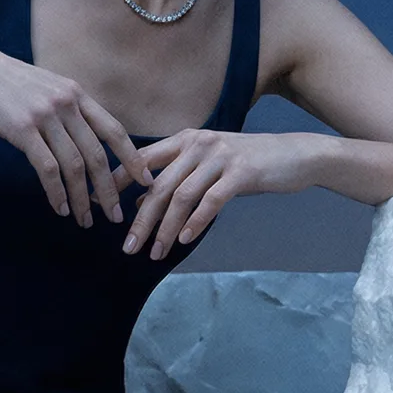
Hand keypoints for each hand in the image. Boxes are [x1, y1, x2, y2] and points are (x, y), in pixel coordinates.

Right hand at [0, 40, 156, 226]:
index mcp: (76, 93)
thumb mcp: (45, 87)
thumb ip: (66, 109)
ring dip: (82, 198)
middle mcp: (66, 103)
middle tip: (115, 216)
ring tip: (86, 220)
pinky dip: (56, 193)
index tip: (145, 181)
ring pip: (74, 166)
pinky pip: (47, 168)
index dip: (132, 158)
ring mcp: (45, 115)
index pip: (114, 130)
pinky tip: (60, 208)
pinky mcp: (22, 129)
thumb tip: (83, 139)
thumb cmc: (3, 81)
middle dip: (109, 189)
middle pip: (98, 154)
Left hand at [111, 130, 306, 258]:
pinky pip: (211, 201)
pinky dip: (195, 222)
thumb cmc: (246, 164)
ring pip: (181, 196)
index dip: (117, 182)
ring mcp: (220, 157)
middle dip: (140, 219)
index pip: (141, 159)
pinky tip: (185, 240)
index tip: (99, 206)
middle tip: (128, 246)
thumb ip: (174, 180)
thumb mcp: (206, 167)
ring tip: (156, 252)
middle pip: (158, 185)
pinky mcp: (241, 172)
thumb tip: (139, 204)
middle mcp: (198, 144)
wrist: (294, 155)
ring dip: (166, 228)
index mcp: (185, 140)